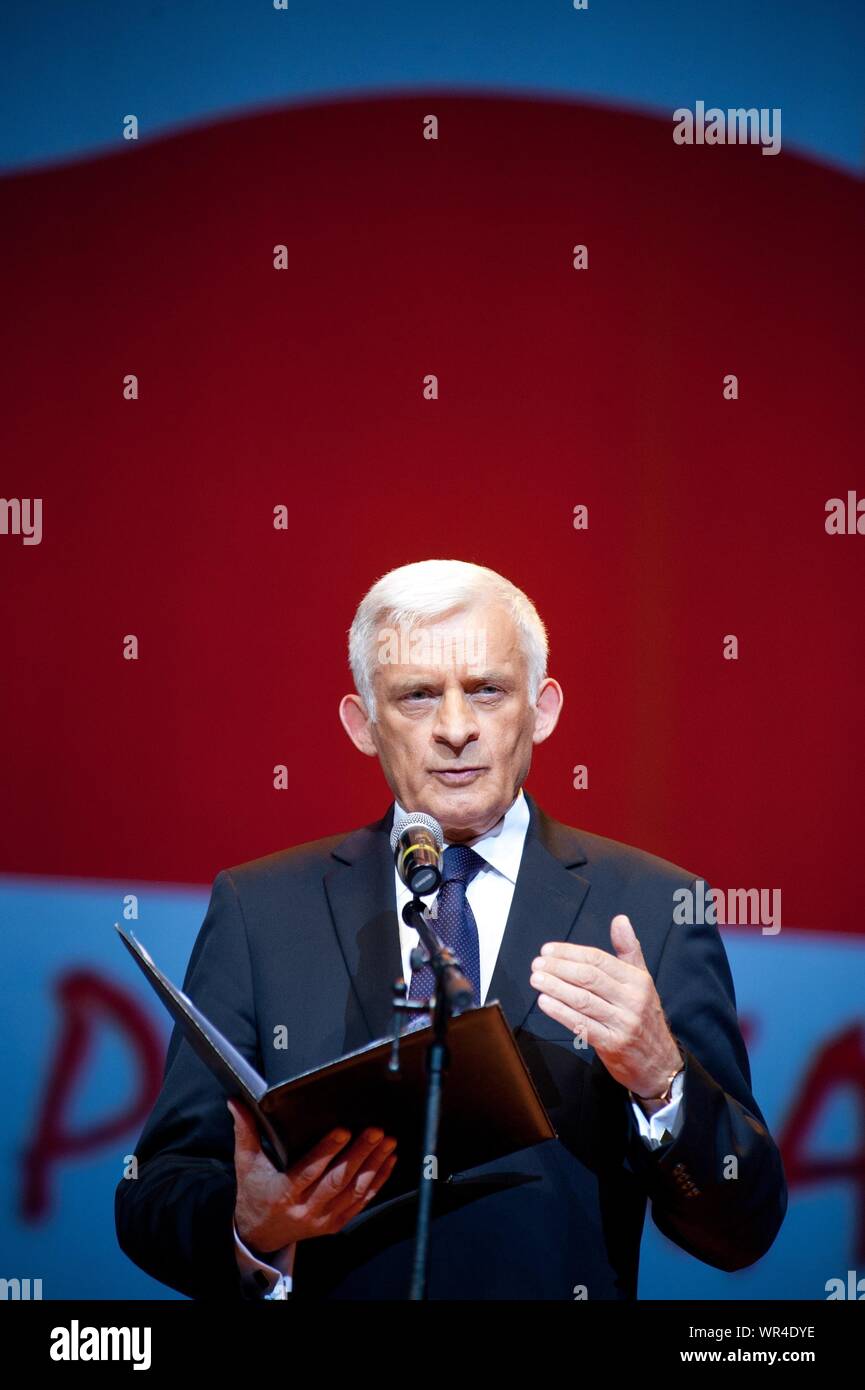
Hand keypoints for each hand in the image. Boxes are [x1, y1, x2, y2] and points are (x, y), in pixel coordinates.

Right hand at [228, 1098, 397, 1253]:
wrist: (260, 1234)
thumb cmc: (254, 1193)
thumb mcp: (246, 1163)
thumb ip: (245, 1131)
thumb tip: (235, 1101)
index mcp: (284, 1192)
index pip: (309, 1170)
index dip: (327, 1151)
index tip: (343, 1131)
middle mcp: (306, 1208)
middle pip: (337, 1180)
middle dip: (360, 1154)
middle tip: (375, 1131)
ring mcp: (323, 1218)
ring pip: (354, 1191)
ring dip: (373, 1165)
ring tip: (387, 1142)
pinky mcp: (335, 1223)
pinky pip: (361, 1203)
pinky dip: (377, 1182)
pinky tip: (388, 1162)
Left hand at [528, 913, 682, 1100]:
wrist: (660, 1063)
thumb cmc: (644, 1016)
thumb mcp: (642, 981)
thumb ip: (628, 950)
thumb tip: (620, 919)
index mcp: (637, 980)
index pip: (598, 959)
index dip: (570, 952)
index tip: (548, 950)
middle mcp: (632, 1000)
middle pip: (589, 977)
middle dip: (559, 968)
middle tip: (537, 964)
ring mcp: (622, 1023)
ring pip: (583, 1000)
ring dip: (555, 988)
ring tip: (536, 979)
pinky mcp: (612, 1045)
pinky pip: (582, 1025)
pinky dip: (560, 1012)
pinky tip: (545, 1003)